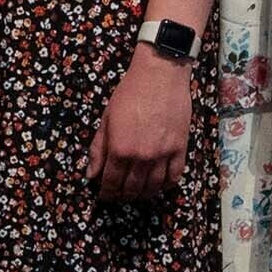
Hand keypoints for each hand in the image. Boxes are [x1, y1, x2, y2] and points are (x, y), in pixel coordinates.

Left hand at [86, 52, 193, 198]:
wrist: (160, 74)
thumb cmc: (130, 93)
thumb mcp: (106, 119)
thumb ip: (98, 149)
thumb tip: (91, 174)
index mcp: (120, 149)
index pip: (111, 182)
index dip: (106, 193)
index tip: (104, 196)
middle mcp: (142, 156)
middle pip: (132, 188)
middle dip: (123, 196)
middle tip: (119, 197)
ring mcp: (163, 154)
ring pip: (153, 187)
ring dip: (143, 194)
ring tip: (137, 194)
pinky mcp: (180, 148)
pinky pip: (174, 176)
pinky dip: (165, 185)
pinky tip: (158, 185)